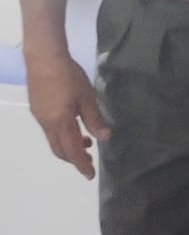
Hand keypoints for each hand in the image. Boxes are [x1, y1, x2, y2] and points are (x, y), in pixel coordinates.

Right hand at [25, 49, 108, 179]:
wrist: (44, 59)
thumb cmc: (69, 77)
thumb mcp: (87, 98)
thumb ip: (94, 119)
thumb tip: (104, 138)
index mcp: (61, 123)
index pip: (72, 151)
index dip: (81, 164)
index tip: (90, 175)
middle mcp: (47, 124)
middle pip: (59, 150)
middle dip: (74, 158)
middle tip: (90, 158)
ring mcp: (40, 117)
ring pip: (54, 140)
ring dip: (69, 145)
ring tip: (86, 141)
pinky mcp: (37, 109)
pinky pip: (49, 130)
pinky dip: (62, 135)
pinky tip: (73, 125)